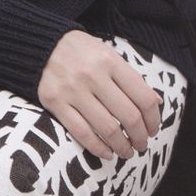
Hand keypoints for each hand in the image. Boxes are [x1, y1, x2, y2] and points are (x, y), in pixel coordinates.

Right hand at [37, 29, 162, 161]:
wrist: (39, 43)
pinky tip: (106, 153)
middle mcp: (93, 75)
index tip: (153, 129)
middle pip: (129, 117)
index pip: (143, 97)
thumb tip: (156, 102)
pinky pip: (82, 133)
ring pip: (108, 129)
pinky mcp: (55, 102)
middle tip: (141, 144)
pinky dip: (98, 148)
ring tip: (126, 151)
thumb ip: (129, 77)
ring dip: (122, 147)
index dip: (153, 119)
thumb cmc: (79, 50)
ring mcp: (73, 90)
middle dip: (140, 137)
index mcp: (109, 60)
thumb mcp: (106, 53)